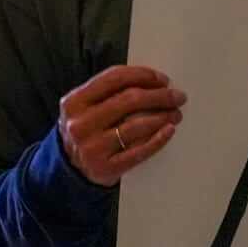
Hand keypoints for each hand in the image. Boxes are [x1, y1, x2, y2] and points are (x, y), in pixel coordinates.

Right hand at [59, 64, 185, 185]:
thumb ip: (108, 93)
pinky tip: (169, 130)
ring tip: (176, 114)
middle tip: (178, 96)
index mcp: (74, 102)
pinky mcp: (106, 168)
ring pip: (137, 125)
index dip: (143, 75)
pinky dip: (158, 139)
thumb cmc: (86, 131)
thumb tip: (153, 83)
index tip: (163, 79)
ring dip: (163, 117)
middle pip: (129, 100)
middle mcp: (80, 124)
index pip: (114, 78)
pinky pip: (140, 151)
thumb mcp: (84, 108)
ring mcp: (92, 148)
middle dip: (160, 96)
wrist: (70, 171)